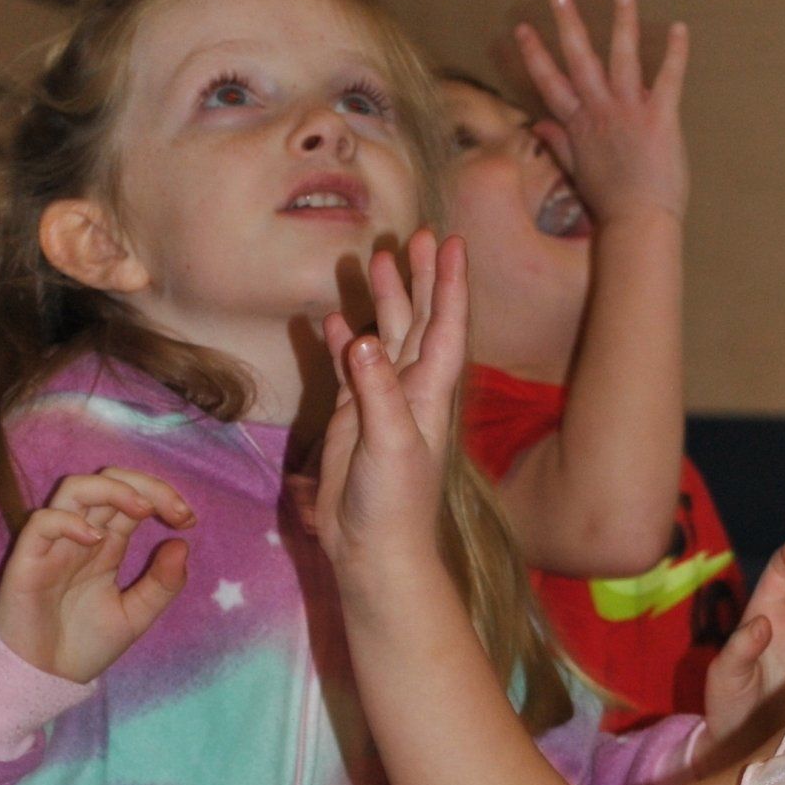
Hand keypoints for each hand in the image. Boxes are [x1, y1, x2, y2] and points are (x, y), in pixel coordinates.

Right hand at [0, 470, 193, 681]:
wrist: (46, 677)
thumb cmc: (85, 644)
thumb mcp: (137, 616)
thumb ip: (162, 584)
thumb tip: (182, 545)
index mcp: (107, 543)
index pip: (133, 498)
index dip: (162, 497)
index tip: (189, 520)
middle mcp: (81, 535)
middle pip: (108, 482)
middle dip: (146, 486)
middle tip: (177, 512)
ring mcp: (53, 544)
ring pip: (74, 489)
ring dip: (112, 490)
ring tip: (142, 510)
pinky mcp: (27, 559)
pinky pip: (42, 522)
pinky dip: (69, 521)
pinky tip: (96, 538)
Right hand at [316, 230, 467, 592]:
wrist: (377, 549)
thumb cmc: (394, 503)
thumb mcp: (390, 445)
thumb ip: (378, 393)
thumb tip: (363, 339)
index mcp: (430, 392)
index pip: (444, 326)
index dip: (449, 284)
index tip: (452, 243)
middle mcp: (412, 389)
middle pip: (419, 320)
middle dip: (418, 278)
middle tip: (415, 235)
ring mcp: (385, 400)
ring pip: (387, 336)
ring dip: (384, 301)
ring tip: (376, 260)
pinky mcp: (357, 417)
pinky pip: (351, 366)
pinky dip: (344, 341)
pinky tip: (333, 319)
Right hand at [509, 0, 688, 230]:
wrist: (638, 222)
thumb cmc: (610, 204)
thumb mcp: (577, 173)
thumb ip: (559, 144)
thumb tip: (540, 125)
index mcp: (579, 125)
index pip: (550, 82)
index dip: (535, 55)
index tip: (522, 29)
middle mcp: (601, 111)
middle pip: (579, 59)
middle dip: (569, 24)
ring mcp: (630, 111)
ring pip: (623, 57)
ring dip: (623, 23)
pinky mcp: (661, 118)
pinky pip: (669, 78)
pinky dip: (675, 53)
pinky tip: (679, 28)